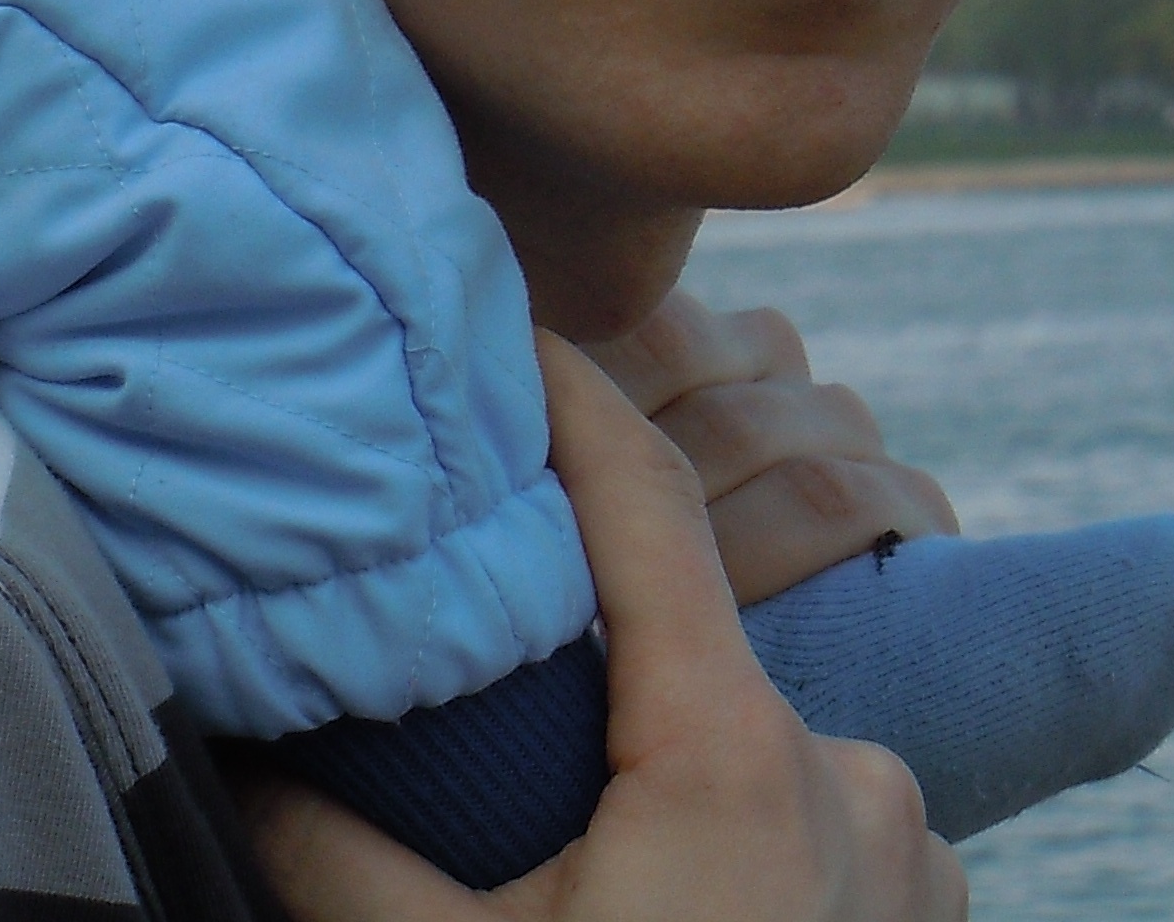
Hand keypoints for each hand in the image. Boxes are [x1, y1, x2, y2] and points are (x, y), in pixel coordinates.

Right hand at [239, 337, 963, 921]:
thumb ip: (333, 850)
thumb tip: (243, 740)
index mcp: (732, 752)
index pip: (642, 494)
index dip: (567, 390)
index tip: (502, 313)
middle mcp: (850, 773)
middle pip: (690, 638)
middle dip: (585, 634)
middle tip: (483, 631)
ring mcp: (914, 856)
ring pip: (755, 739)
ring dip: (665, 755)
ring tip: (566, 825)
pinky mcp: (930, 921)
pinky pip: (819, 823)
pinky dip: (738, 829)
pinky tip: (659, 895)